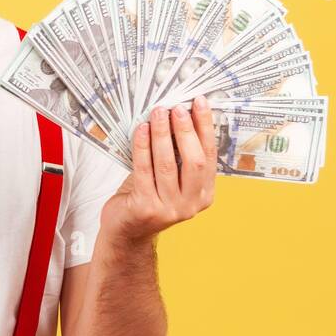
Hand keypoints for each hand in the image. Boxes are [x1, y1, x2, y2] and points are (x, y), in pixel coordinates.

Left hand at [101, 94, 217, 241]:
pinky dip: (142, 147)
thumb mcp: (170, 179)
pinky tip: (141, 130)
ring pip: (167, 164)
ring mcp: (169, 209)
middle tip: (176, 108)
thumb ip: (178, 155)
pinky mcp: (146, 208)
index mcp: (204, 194)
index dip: (205, 127)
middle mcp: (191, 204)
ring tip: (158, 113)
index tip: (199, 104)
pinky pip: (144, 171)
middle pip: (194, 161)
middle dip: (186, 130)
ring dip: (162, 135)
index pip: (209, 155)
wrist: (126, 231)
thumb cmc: (147, 198)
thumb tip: (177, 115)